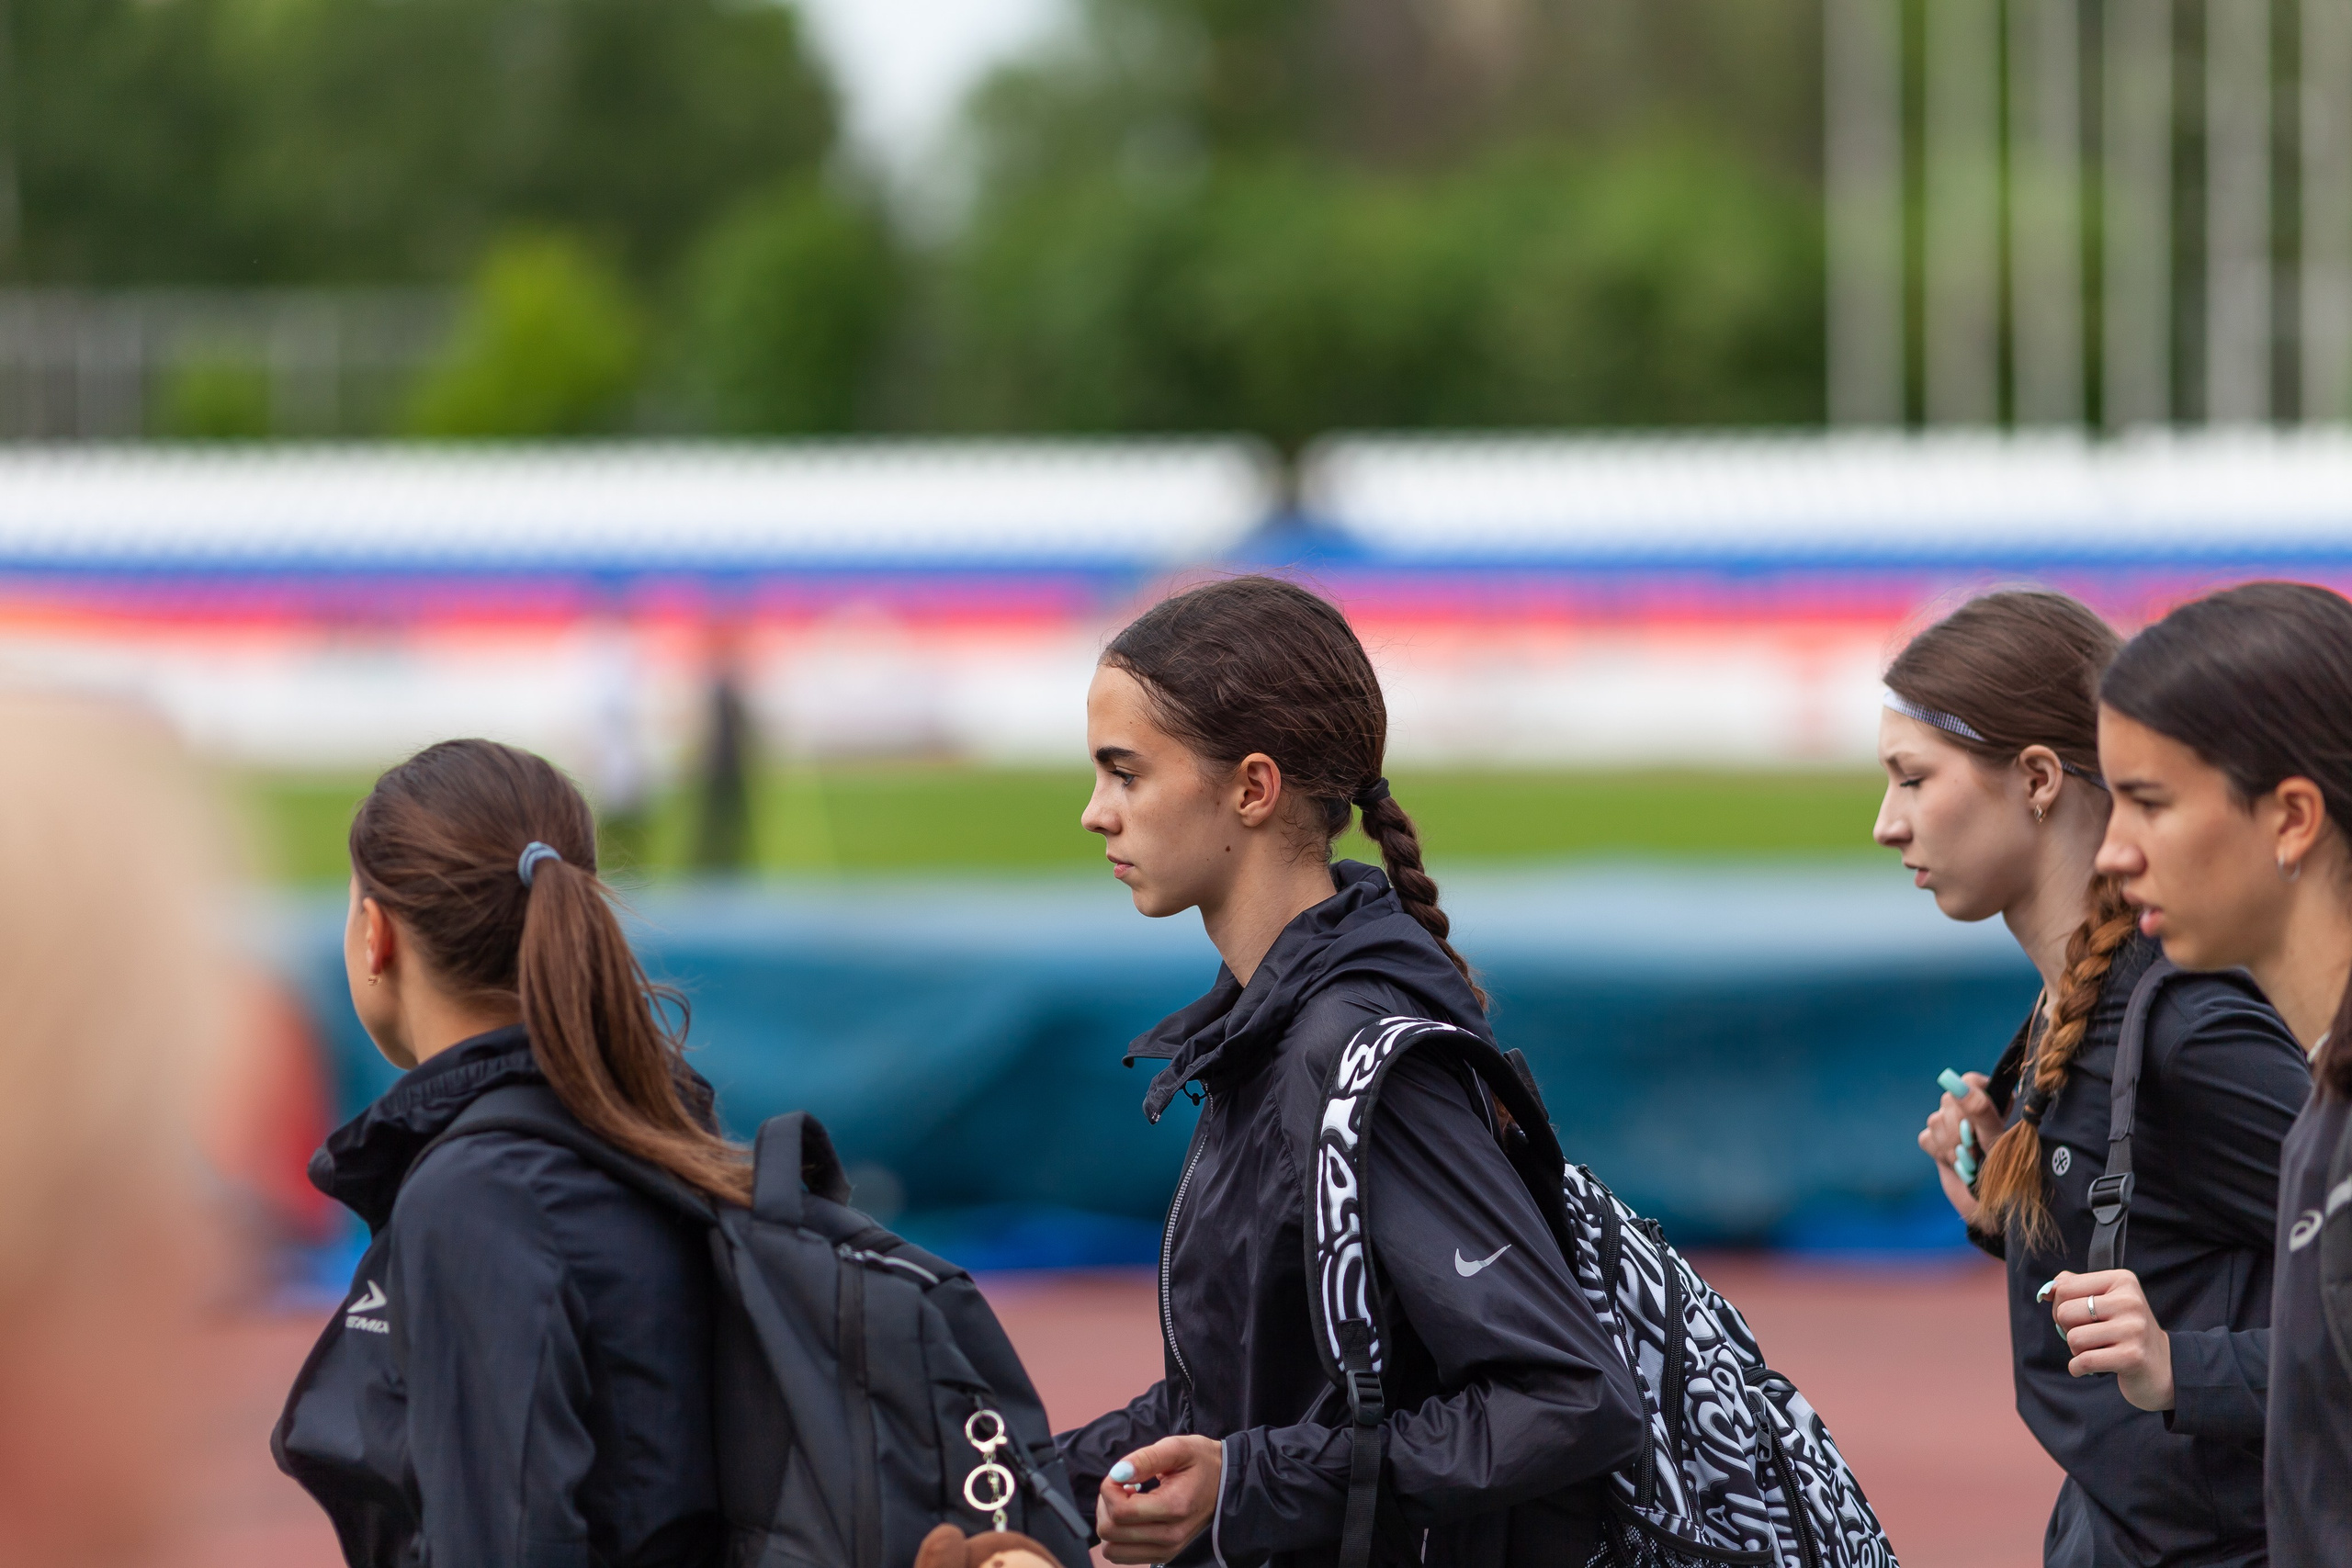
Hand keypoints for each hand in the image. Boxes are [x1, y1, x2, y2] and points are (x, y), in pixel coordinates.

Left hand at [1095, 1435, 1220, 1564]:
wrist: (1225, 1483)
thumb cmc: (1200, 1461)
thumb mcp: (1177, 1447)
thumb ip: (1145, 1458)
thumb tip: (1117, 1473)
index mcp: (1175, 1507)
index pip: (1121, 1511)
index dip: (1109, 1488)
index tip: (1121, 1474)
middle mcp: (1171, 1536)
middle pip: (1111, 1532)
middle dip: (1106, 1503)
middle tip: (1123, 1485)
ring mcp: (1167, 1550)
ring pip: (1111, 1549)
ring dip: (1109, 1522)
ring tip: (1126, 1501)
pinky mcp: (1162, 1556)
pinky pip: (1121, 1555)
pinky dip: (1117, 1536)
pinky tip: (1132, 1515)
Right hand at [1918, 1072, 1997, 1224]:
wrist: (1999, 1213)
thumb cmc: (2012, 1178)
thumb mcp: (2001, 1144)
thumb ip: (1981, 1113)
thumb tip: (1958, 1086)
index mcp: (1997, 1103)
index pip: (1969, 1083)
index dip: (1969, 1102)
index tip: (1977, 1126)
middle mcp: (1974, 1111)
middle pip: (1949, 1101)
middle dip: (1959, 1130)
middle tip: (1976, 1151)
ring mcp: (1954, 1127)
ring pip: (1935, 1120)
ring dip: (1952, 1146)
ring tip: (1971, 1163)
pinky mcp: (1939, 1143)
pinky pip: (1926, 1138)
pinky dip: (1941, 1154)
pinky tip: (1957, 1165)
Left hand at [2047, 1269, 2173, 1410]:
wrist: (2163, 1366)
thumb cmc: (2125, 1329)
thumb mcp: (2104, 1300)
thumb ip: (2073, 1288)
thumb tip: (2046, 1291)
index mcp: (2122, 1280)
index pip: (2064, 1287)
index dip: (2059, 1305)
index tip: (2076, 1317)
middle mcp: (2130, 1301)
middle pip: (2065, 1313)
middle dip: (2067, 1329)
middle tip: (2087, 1336)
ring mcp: (2133, 1329)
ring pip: (2073, 1338)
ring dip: (2076, 1350)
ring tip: (2096, 1350)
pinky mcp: (2132, 1356)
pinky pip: (2084, 1360)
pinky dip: (2077, 1367)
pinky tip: (2088, 1367)